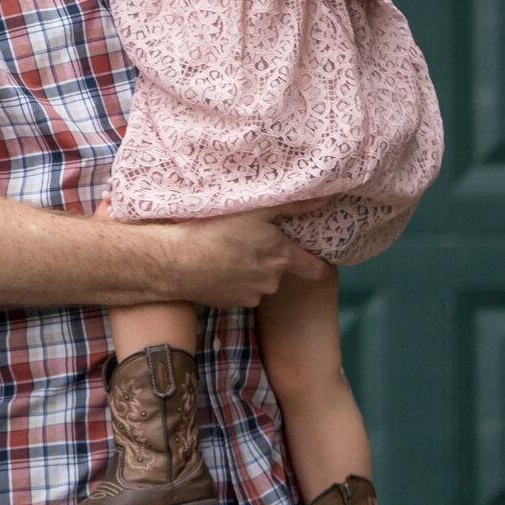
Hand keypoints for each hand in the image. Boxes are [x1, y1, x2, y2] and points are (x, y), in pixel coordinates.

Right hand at [161, 206, 326, 308]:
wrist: (178, 261)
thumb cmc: (217, 230)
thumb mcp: (257, 210)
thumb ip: (293, 207)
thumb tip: (326, 200)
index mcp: (282, 257)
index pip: (317, 270)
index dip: (318, 264)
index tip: (314, 258)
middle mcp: (272, 281)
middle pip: (281, 272)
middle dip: (271, 260)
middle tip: (251, 243)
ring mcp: (252, 295)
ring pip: (259, 282)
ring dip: (250, 271)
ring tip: (229, 254)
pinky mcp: (232, 304)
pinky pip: (240, 291)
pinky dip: (233, 281)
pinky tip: (218, 267)